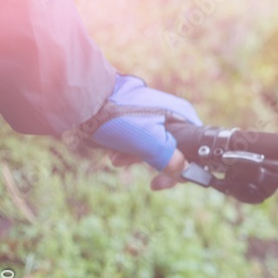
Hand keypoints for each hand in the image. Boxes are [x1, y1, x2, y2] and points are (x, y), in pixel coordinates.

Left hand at [88, 74, 200, 189]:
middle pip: (175, 147)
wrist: (82, 96)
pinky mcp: (135, 114)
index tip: (174, 180)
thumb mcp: (150, 143)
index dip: (187, 166)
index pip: (195, 146)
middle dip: (159, 164)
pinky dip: (129, 148)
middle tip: (152, 182)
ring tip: (117, 161)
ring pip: (154, 144)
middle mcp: (170, 112)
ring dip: (138, 158)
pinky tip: (113, 152)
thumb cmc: (117, 117)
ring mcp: (152, 112)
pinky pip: (139, 137)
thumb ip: (171, 160)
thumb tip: (184, 173)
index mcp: (180, 114)